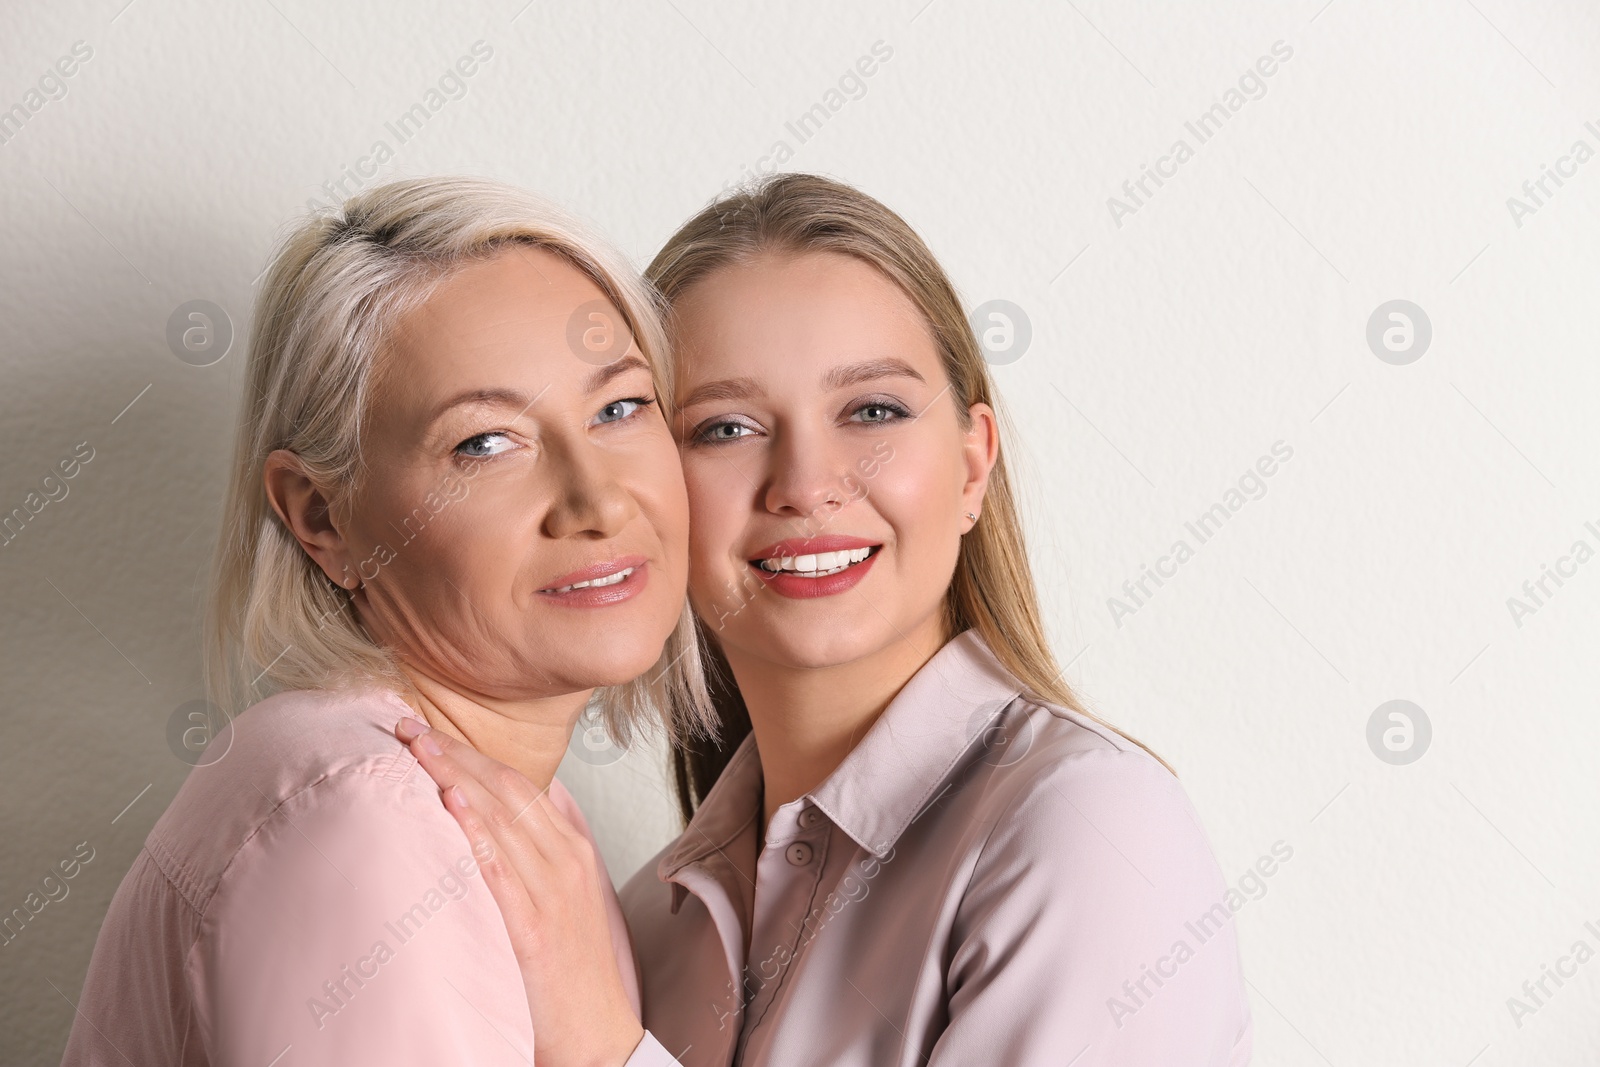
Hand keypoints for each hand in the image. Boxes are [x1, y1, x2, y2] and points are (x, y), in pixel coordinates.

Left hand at [395, 717, 644, 1066]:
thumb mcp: (562, 898)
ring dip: (456, 777)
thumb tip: (495, 817)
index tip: (429, 731)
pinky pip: (501, 870)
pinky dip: (476, 832)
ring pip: (501, 819)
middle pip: (506, 790)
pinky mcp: (535, 928)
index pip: (517, 784)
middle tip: (409, 725)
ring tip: (419, 748)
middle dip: (456, 753)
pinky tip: (452, 804)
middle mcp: (565, 861)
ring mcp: (552, 892)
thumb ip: (535, 855)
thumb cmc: (570, 969)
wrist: (597, 1033)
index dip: (471, 753)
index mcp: (571, 849)